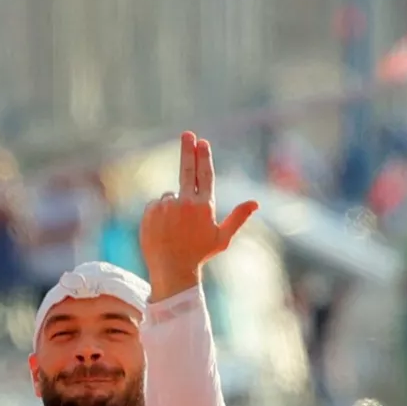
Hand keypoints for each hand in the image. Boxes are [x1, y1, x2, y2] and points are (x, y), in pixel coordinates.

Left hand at [139, 132, 257, 301]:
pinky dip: (159, 213)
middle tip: (188, 134)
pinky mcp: (150, 211)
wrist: (171, 271)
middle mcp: (185, 202)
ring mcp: (166, 206)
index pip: (205, 175)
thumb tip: (256, 202)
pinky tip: (163, 230)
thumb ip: (238, 217)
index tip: (202, 142)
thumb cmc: (199, 255)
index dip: (203, 157)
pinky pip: (155, 205)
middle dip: (188, 150)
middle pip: (186, 170)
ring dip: (172, 206)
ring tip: (175, 229)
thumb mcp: (222, 238)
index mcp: (204, 206)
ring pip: (169, 196)